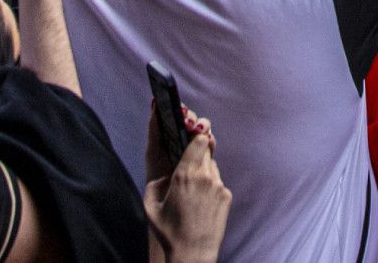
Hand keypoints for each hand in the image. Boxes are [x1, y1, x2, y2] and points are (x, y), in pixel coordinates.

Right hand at [144, 111, 230, 262]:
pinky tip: (201, 198)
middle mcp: (205, 177)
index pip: (199, 139)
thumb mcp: (150, 203)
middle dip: (198, 146)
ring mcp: (218, 187)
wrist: (192, 255)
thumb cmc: (168, 231)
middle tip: (189, 150)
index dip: (196, 131)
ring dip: (204, 166)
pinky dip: (210, 183)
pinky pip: (218, 181)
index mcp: (184, 174)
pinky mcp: (226, 197)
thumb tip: (164, 171)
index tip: (191, 128)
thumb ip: (155, 180)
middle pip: (207, 147)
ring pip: (212, 164)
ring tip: (192, 183)